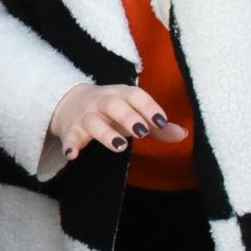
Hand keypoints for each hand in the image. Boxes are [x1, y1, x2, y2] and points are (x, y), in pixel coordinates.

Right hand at [49, 83, 187, 160]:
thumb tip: (183, 134)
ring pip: (93, 121)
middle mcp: (101, 102)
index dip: (148, 106)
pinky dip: (70, 145)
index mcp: (120, 95)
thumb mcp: (132, 112)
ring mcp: (84, 115)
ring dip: (105, 133)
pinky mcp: (70, 130)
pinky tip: (73, 155)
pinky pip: (69, 137)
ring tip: (119, 146)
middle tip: (141, 133)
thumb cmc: (110, 112)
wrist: (68, 102)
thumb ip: (156, 126)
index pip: (134, 95)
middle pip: (113, 105)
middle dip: (128, 117)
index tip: (161, 122)